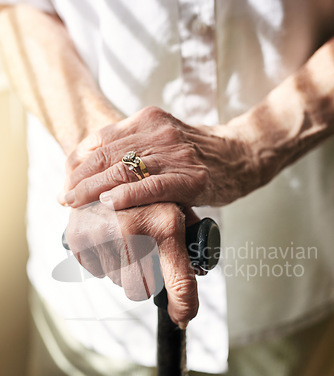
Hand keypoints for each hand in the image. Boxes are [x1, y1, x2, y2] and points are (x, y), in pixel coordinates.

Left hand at [59, 106, 259, 209]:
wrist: (240, 156)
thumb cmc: (196, 155)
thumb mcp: (161, 143)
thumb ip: (132, 150)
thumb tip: (96, 173)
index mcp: (147, 119)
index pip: (100, 140)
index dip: (77, 163)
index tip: (65, 183)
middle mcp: (158, 131)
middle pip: (107, 155)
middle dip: (80, 179)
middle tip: (64, 199)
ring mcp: (175, 153)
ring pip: (124, 170)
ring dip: (94, 189)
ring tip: (75, 205)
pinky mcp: (191, 177)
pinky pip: (154, 186)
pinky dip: (129, 195)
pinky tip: (110, 204)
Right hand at [65, 201, 198, 325]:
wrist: (110, 169)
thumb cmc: (151, 195)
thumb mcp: (178, 211)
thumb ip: (191, 247)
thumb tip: (191, 294)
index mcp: (166, 225)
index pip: (180, 282)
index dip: (183, 306)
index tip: (182, 319)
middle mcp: (133, 229)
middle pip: (143, 290)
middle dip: (145, 280)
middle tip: (144, 255)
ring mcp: (103, 233)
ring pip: (118, 282)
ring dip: (122, 270)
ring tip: (124, 241)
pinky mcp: (80, 236)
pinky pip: (96, 271)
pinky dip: (102, 261)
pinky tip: (107, 238)